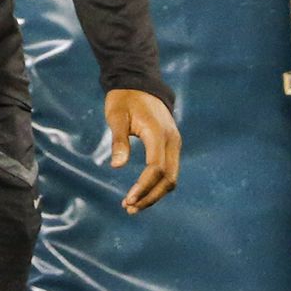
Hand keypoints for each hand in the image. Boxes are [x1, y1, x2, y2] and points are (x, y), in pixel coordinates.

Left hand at [106, 89, 181, 212]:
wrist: (140, 82)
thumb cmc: (124, 99)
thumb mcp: (116, 115)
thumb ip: (118, 140)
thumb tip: (116, 166)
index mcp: (158, 132)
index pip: (156, 168)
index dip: (144, 186)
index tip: (128, 199)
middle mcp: (172, 140)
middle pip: (168, 178)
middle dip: (150, 196)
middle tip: (129, 208)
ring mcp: (174, 143)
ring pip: (171, 178)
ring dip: (155, 194)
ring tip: (133, 205)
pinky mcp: (172, 145)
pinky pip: (169, 171)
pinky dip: (158, 185)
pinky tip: (142, 192)